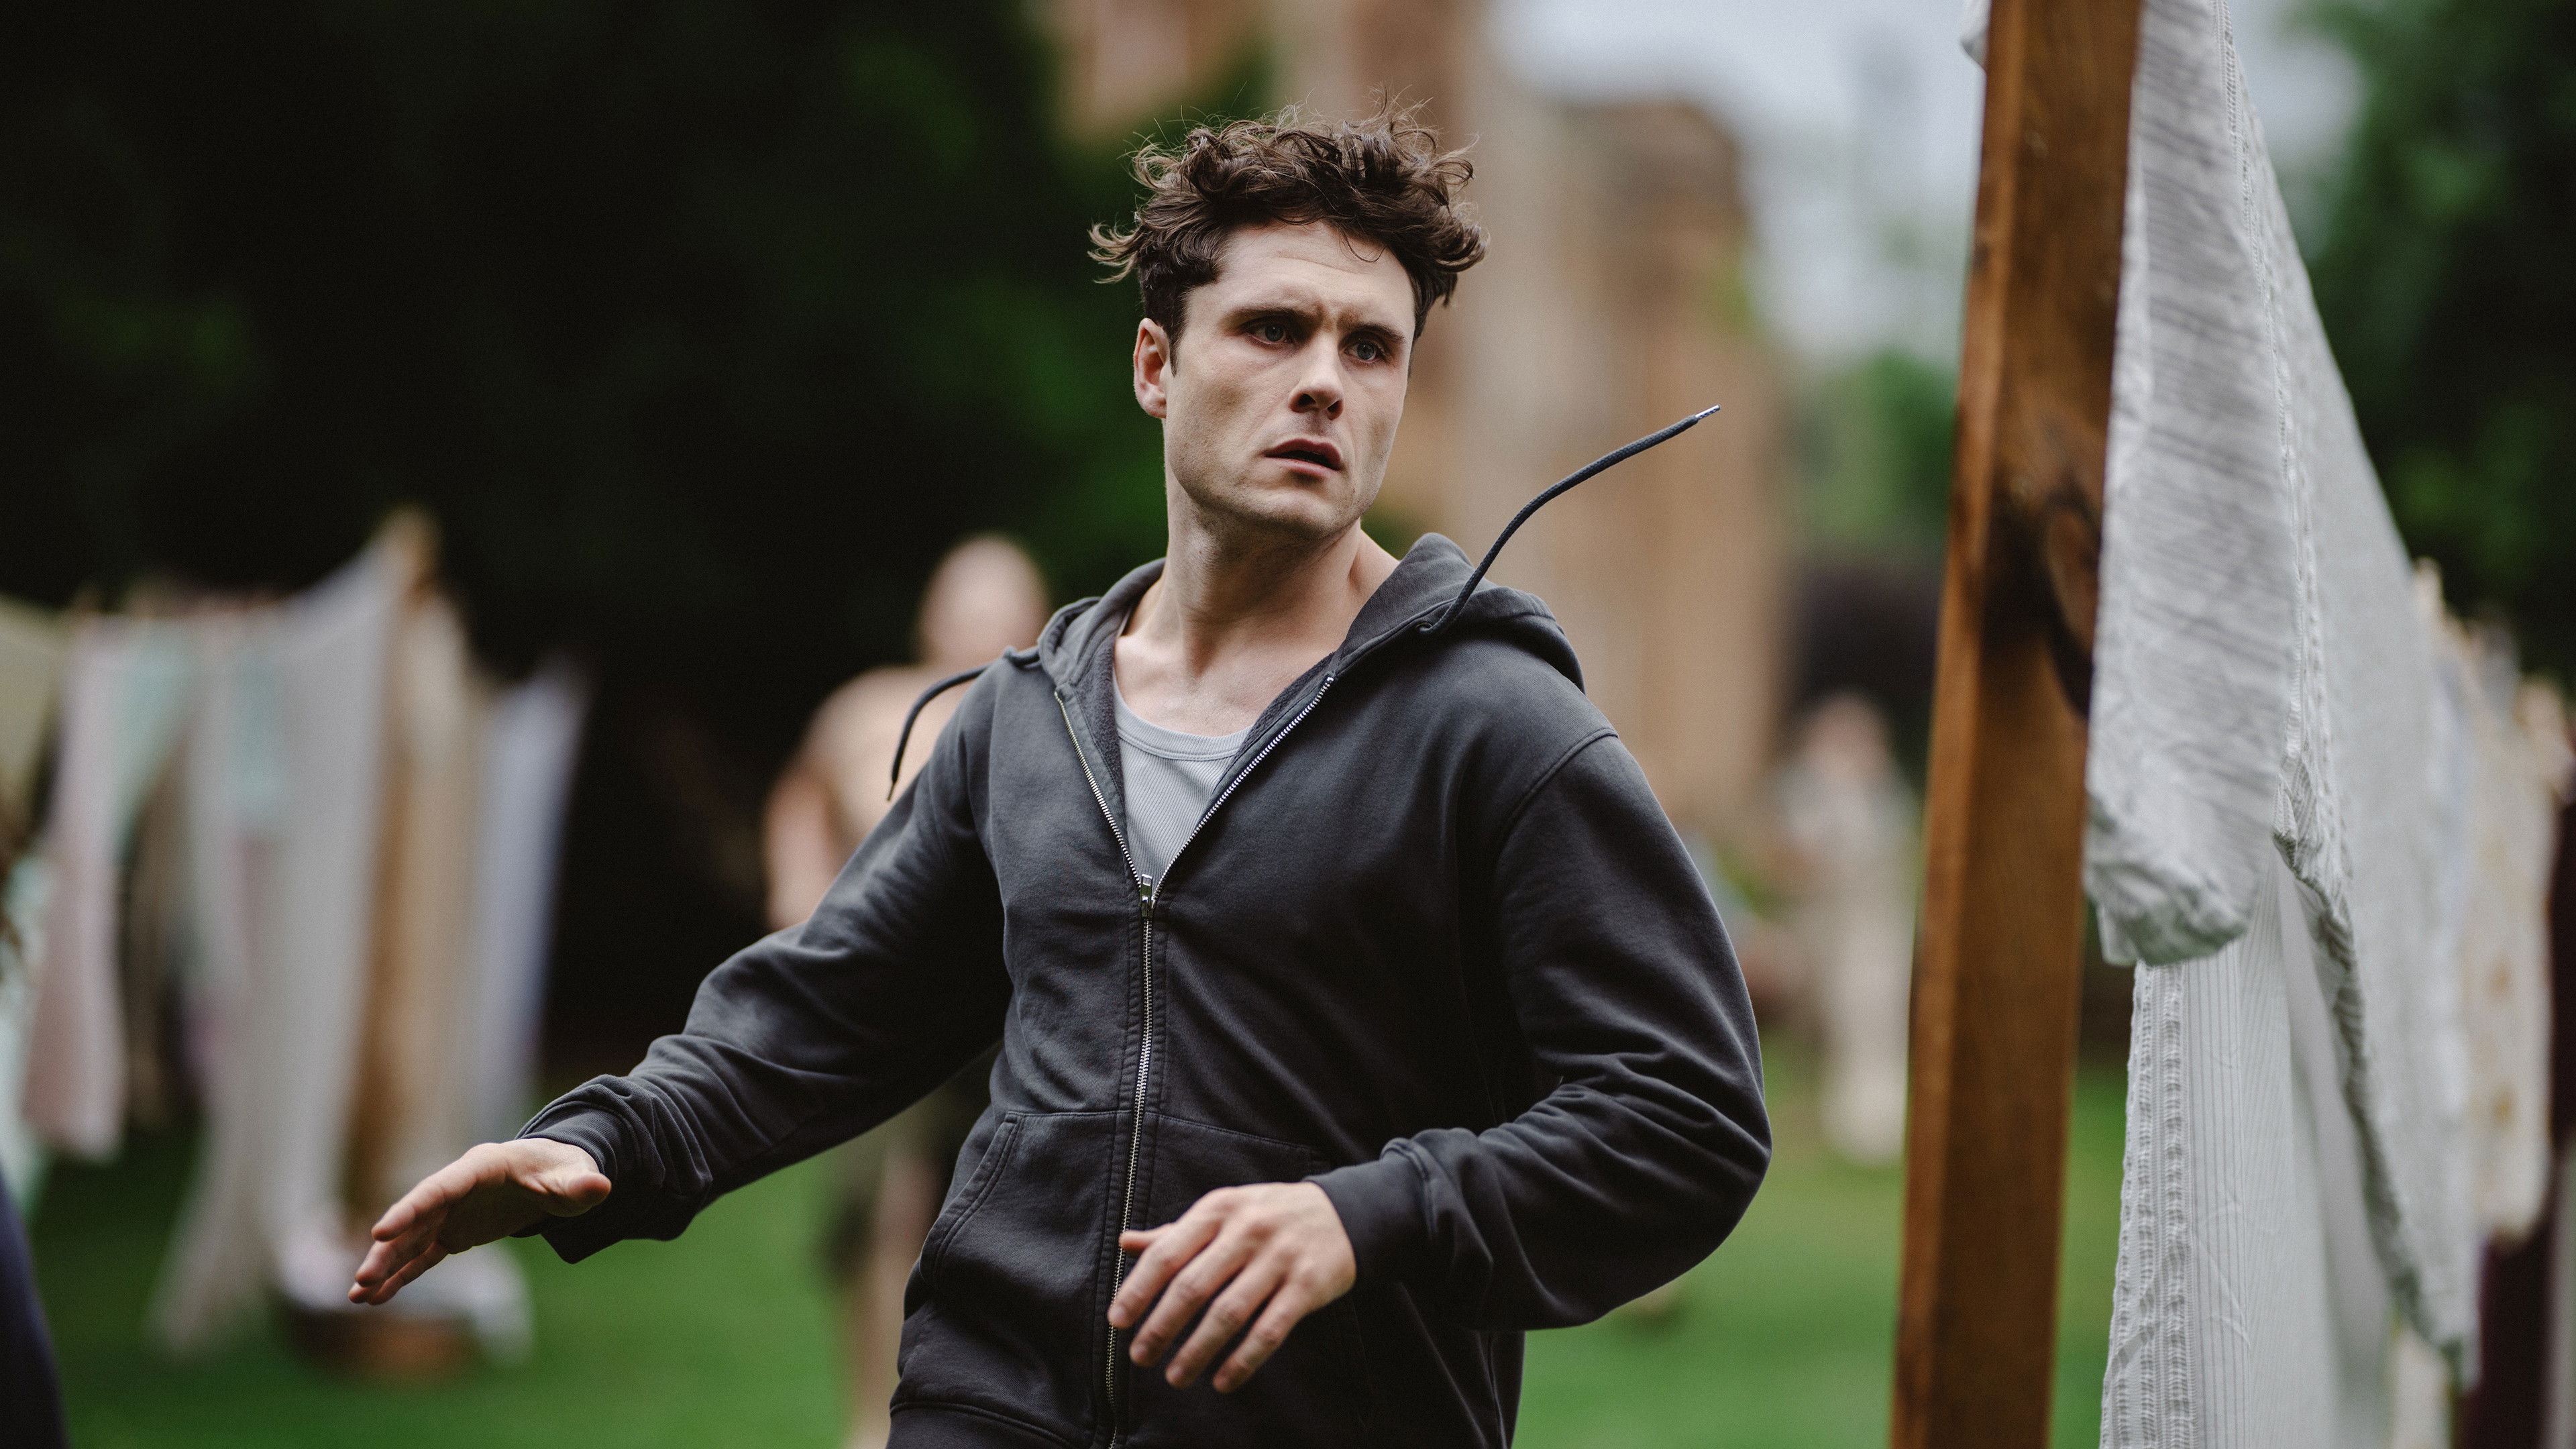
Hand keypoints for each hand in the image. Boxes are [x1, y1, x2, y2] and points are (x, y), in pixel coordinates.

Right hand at [347, 1139, 609, 1305]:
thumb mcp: (574, 1178)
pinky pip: (422, 1256)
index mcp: (481, 1168)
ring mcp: (451, 1212)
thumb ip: (580, 1186)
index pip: (440, 1188)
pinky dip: (401, 1275)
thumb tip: (601, 1187)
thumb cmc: (563, 1171)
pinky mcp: (453, 1233)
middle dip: (388, 1247)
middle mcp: (456, 1189)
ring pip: (411, 1240)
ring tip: (357, 1295)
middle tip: (361, 1275)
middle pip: (416, 1217)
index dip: (411, 1208)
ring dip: (385, 1265)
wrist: (555, 1176)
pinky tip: (376, 1297)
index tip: (381, 1231)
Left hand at [1106, 1181, 1355, 1393]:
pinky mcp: (1307, 1286)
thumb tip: (1124, 1243)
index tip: (1117, 1322)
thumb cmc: (1267, 1216)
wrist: (1342, 1214)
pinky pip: (1269, 1331)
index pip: (1168, 1253)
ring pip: (1229, 1314)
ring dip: (1197, 1351)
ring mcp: (1280, 1258)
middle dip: (1161, 1328)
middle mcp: (1247, 1230)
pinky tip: (1222, 1382)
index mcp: (1219, 1208)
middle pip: (1194, 1287)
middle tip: (1139, 1358)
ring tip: (1175, 1377)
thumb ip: (1176, 1232)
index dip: (1138, 1290)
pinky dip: (1243, 1361)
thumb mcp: (1223, 1211)